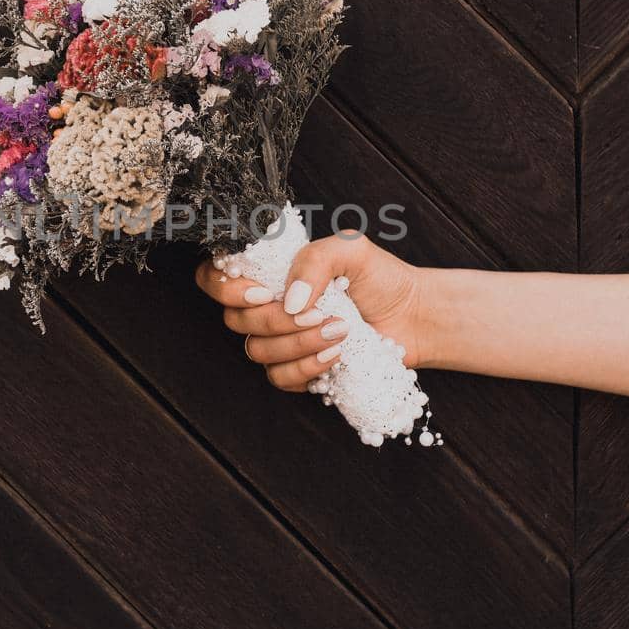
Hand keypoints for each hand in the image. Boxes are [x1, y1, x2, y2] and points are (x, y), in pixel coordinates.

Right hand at [195, 231, 432, 391]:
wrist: (413, 316)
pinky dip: (306, 369)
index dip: (225, 288)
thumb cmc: (381, 278)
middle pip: (236, 321)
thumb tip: (290, 299)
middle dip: (277, 320)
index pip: (214, 278)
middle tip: (319, 311)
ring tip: (339, 331)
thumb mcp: (351, 249)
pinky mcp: (297, 370)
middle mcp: (267, 306)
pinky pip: (279, 378)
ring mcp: (280, 341)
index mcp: (269, 272)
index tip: (262, 292)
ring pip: (258, 352)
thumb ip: (315, 259)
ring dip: (299, 344)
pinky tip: (335, 356)